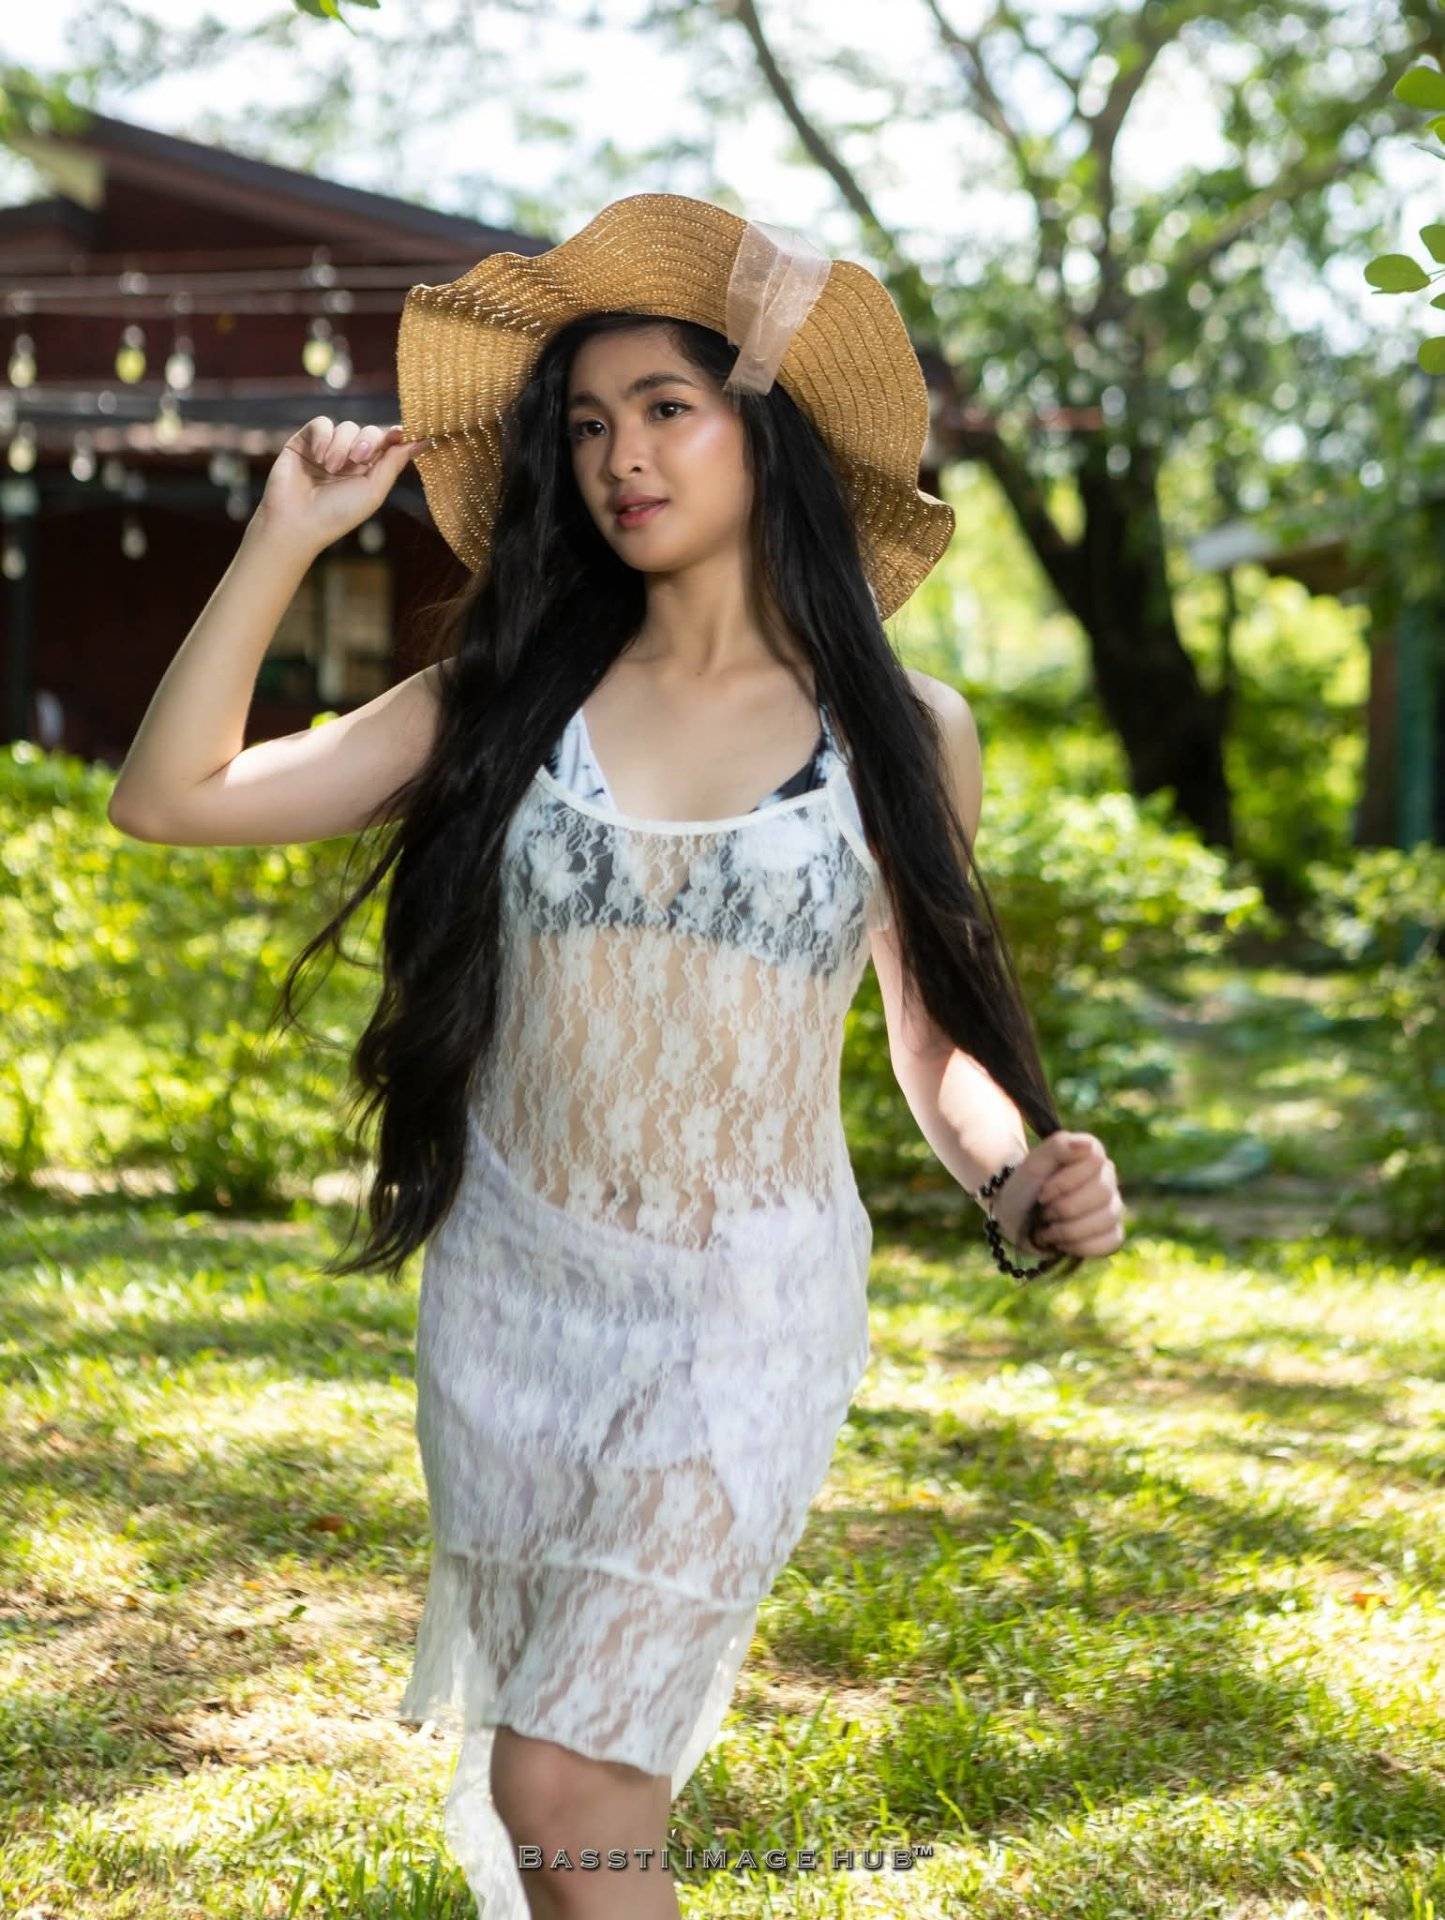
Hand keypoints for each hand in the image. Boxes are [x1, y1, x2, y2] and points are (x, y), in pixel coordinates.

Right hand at [257, 415, 431, 554]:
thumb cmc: (338, 514)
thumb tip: (424, 440)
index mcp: (370, 471)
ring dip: (342, 446)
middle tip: (359, 459)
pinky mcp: (305, 440)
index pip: (388, 444)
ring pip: (347, 426)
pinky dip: (324, 437)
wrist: (296, 521)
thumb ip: (395, 463)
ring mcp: (328, 448)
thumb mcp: (374, 490)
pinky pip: (322, 423)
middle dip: (367, 441)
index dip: (396, 436)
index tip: (401, 434)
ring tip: (331, 468)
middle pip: (370, 431)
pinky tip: (319, 457)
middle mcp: (350, 458)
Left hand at [990, 1131, 1125, 1261]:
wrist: (1016, 1219)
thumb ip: (1057, 1147)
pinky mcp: (1112, 1233)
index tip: (1043, 1192)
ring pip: (1107, 1219)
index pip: (1095, 1161)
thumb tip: (1087, 1143)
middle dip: (1065, 1208)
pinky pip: (1111, 1241)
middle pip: (1102, 1193)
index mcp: (1091, 1155)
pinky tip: (1063, 1243)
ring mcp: (1112, 1206)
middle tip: (1044, 1211)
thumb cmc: (1024, 1188)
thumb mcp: (1033, 1164)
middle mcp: (1107, 1178)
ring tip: (1049, 1229)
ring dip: (1069, 1229)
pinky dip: (1081, 1246)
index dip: (1066, 1181)